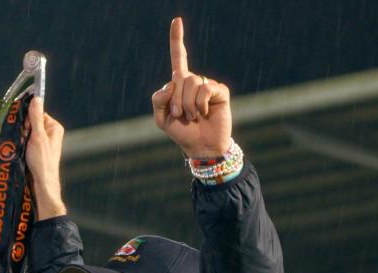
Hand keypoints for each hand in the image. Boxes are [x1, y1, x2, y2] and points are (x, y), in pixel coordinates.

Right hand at [26, 97, 65, 218]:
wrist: (42, 183)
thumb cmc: (43, 162)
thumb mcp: (38, 136)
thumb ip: (36, 117)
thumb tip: (36, 98)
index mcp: (54, 128)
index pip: (38, 113)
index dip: (29, 119)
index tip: (25, 128)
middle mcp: (49, 134)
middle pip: (31, 123)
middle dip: (24, 130)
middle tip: (24, 140)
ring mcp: (43, 143)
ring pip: (27, 133)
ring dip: (21, 139)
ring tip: (23, 148)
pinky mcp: (36, 151)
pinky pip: (26, 142)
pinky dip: (21, 146)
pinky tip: (22, 152)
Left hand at [151, 18, 232, 158]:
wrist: (201, 146)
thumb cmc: (182, 132)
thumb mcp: (161, 119)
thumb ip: (158, 100)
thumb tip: (171, 83)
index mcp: (179, 84)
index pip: (178, 57)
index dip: (177, 39)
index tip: (177, 20)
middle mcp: (194, 81)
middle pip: (180, 77)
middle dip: (176, 100)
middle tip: (180, 116)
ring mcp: (208, 85)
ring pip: (192, 83)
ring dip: (187, 105)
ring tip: (193, 117)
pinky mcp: (220, 91)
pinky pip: (205, 89)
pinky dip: (200, 104)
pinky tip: (205, 113)